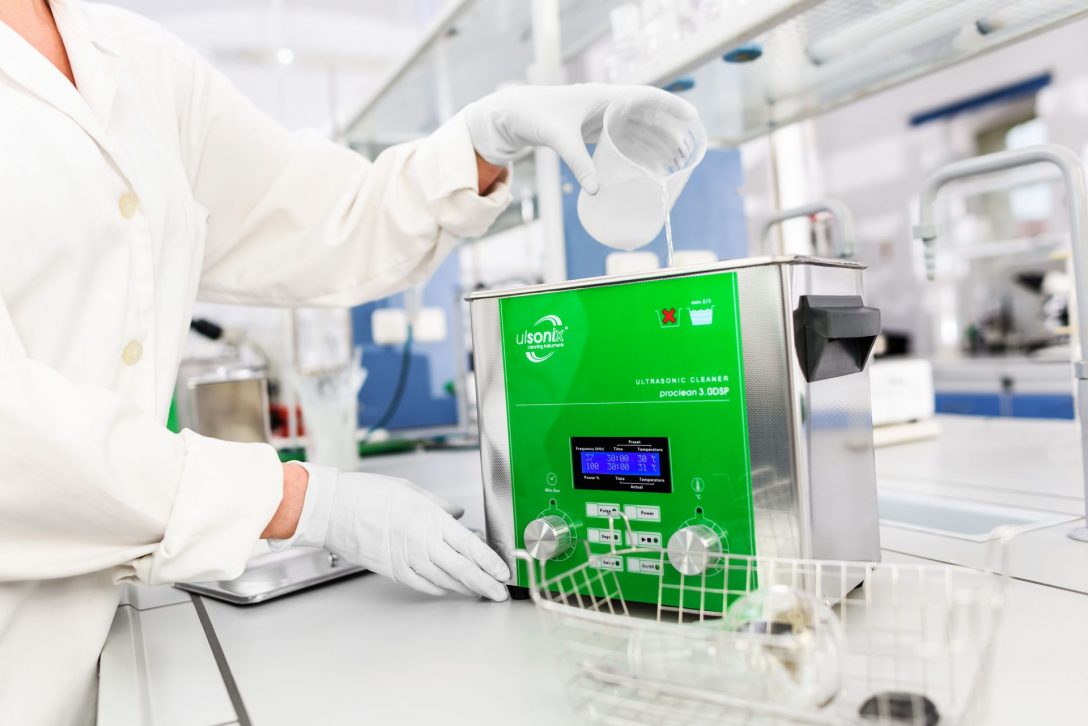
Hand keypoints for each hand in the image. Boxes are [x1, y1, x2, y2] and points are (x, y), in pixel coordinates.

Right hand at [286, 467, 509, 600]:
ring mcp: (406, 559)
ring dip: (466, 588)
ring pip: (444, 580)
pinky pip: (423, 584)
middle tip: (500, 593)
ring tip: (482, 592)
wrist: (331, 509)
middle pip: (462, 569)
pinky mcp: (392, 570)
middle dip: (485, 584)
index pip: (469, 546)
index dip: (490, 562)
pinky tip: (452, 589)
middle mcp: (421, 542)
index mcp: (429, 519)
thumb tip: (458, 513)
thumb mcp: (410, 490)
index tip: (504, 571)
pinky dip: (441, 589)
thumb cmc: (366, 493)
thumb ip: (439, 505)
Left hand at [464, 83, 694, 194]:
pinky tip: (643, 163)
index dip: (671, 106)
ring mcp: (599, 116)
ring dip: (654, 141)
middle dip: (668, 131)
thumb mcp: (559, 138)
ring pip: (634, 127)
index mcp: (604, 96)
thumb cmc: (535, 116)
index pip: (646, 97)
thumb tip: (597, 192)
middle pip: (646, 116)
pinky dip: (635, 147)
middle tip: (685, 151)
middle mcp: (605, 103)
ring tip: (672, 160)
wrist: (512, 113)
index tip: (691, 118)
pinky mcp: (590, 128)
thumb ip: (578, 164)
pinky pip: (620, 136)